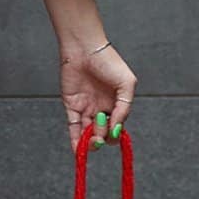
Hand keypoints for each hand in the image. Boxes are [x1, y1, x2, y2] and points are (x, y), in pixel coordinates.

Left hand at [59, 40, 137, 154]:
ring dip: (90, 142)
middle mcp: (101, 108)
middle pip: (103, 132)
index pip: (117, 127)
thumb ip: (124, 108)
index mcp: (116, 104)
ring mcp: (86, 107)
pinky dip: (75, 140)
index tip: (114, 133)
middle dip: (103, 137)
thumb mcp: (126, 84)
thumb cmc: (109, 61)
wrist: (85, 48)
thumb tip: (117, 128)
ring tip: (92, 141)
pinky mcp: (71, 105)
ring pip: (88, 132)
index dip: (116, 134)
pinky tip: (78, 151)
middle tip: (100, 132)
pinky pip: (73, 127)